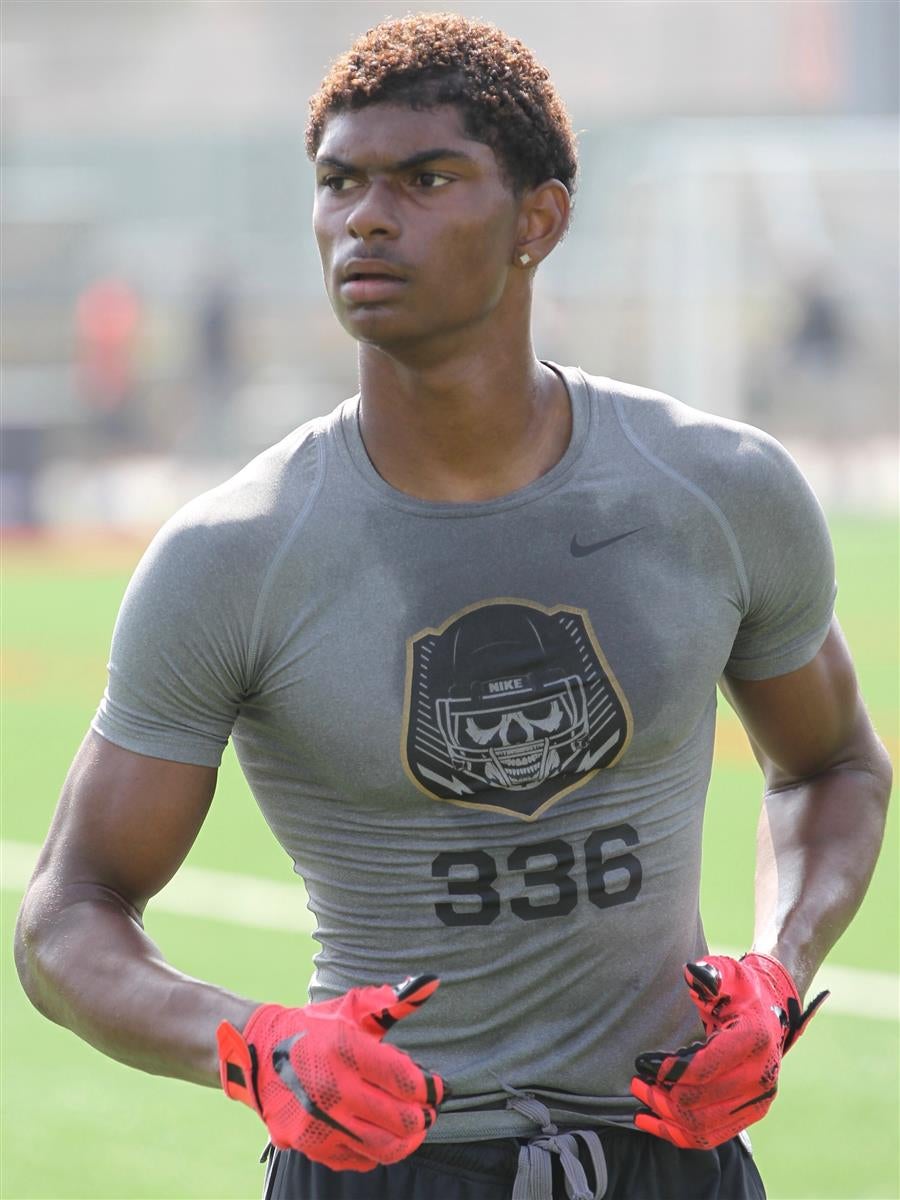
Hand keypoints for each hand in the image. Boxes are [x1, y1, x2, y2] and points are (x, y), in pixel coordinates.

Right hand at [217, 974, 444, 1170]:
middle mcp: (334, 1091)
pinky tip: (380, 1135)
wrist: (257, 1055)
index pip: (407, 1081)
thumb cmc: (313, 1028)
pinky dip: (376, 1151)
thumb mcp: (350, 1008)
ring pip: (383, 1147)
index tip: (438, 1087)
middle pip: (401, 1120)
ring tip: (413, 1129)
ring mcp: (321, 1123)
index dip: (431, 1088)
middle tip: (429, 1111)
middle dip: (425, 1116)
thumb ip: (391, 1001)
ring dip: (407, 1141)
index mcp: (347, 1052)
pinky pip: (358, 1159)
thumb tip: (430, 983)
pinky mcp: (310, 1145)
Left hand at [630, 953, 826, 1149]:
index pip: (707, 1067)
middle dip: (662, 1095)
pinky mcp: (751, 1113)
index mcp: (754, 1040)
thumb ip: (710, 974)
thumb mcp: (728, 973)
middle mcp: (761, 1076)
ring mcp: (758, 1100)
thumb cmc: (740, 990)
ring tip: (641, 1098)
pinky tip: (652, 1121)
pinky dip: (680, 1134)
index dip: (672, 1070)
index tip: (646, 1063)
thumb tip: (692, 973)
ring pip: (704, 1126)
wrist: (771, 1011)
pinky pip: (712, 1136)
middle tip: (636, 1081)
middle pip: (701, 1101)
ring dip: (666, 1117)